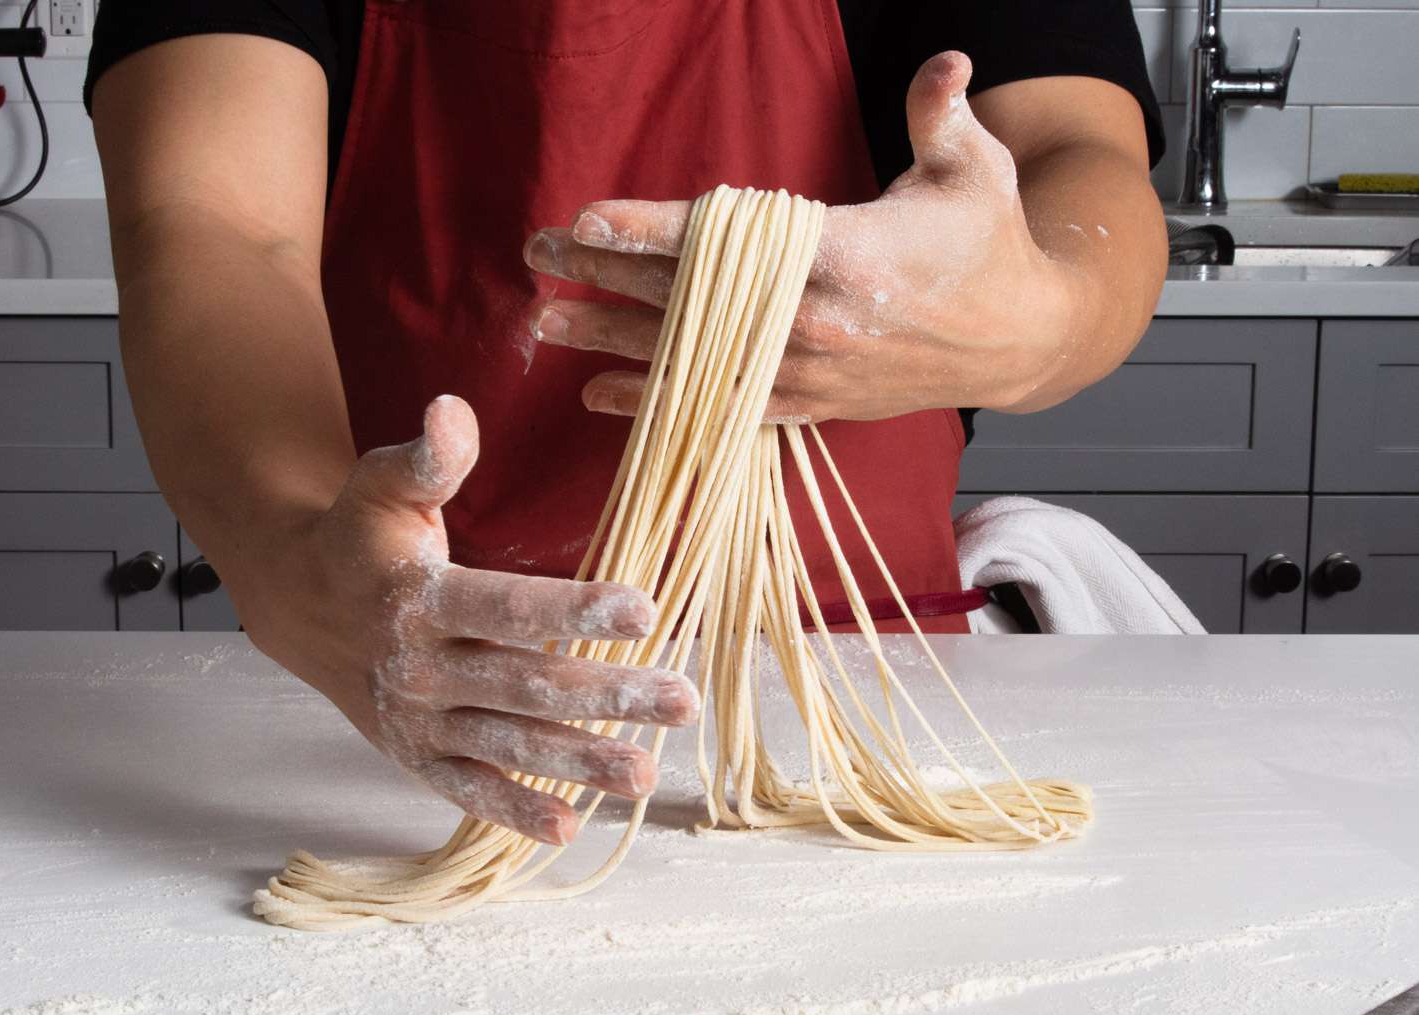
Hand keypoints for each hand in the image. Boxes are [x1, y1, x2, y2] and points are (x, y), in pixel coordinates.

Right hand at [228, 395, 699, 845]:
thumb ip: (426, 458)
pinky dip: (512, 810)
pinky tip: (569, 829)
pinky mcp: (416, 754)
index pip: (505, 607)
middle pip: (524, 683)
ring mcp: (417, 720)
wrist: (298, 604)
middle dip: (607, 694)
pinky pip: (466, 789)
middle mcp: (418, 668)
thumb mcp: (380, 485)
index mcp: (417, 598)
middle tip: (681, 700)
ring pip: (507, 743)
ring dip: (578, 761)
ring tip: (645, 773)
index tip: (645, 608)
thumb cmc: (360, 537)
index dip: (574, 608)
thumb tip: (454, 409)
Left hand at [522, 51, 1080, 419]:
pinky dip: (658, 404)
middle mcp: (814, 322)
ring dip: (610, 340)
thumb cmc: (989, 247)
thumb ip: (941, 114)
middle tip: (537, 256)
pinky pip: (719, 410)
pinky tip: (599, 396)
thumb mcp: (974, 170)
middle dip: (606, 273)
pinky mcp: (810, 405)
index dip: (649, 228)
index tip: (585, 220)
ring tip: (543, 326)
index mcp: (846, 255)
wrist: (1018, 342)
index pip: (727, 240)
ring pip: (691, 358)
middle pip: (689, 297)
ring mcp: (808, 371)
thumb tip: (946, 63)